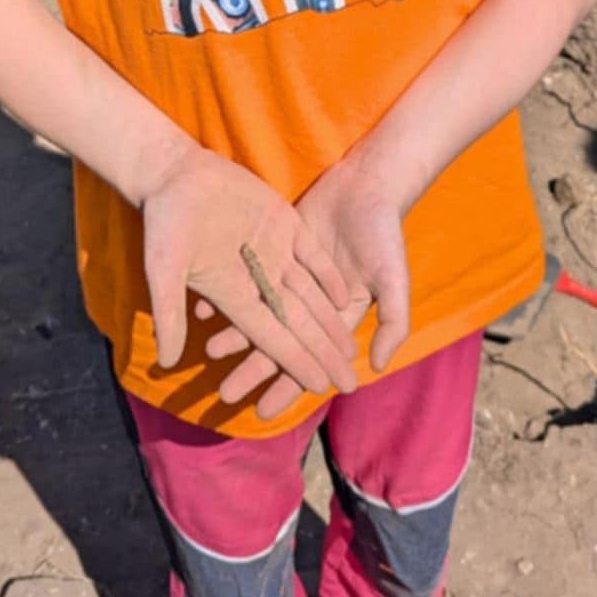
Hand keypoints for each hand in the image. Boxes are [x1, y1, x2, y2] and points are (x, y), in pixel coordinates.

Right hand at [141, 144, 357, 396]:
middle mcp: (258, 279)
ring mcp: (274, 251)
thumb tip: (167, 362)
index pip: (271, 337)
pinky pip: (312, 255)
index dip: (296, 362)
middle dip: (322, 355)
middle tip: (349, 385)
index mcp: (232, 295)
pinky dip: (328, 276)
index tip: (320, 387)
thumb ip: (169, 313)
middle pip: (297, 324)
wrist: (175, 173)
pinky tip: (346, 297)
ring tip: (352, 352)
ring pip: (309, 295)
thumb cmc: (165, 221)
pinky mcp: (283, 223)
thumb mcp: (164, 269)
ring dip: (330, 323)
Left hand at [196, 153, 410, 419]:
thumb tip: (376, 367)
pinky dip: (228, 289)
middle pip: (276, 343)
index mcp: (336, 316)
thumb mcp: (393, 278)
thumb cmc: (384, 233)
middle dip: (252, 370)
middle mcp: (308, 302)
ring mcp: (289, 275)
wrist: (367, 184)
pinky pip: (247, 274)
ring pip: (258, 311)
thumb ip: (392, 322)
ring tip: (209, 352)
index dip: (287, 386)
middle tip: (224, 394)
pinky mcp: (275, 247)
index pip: (306, 359)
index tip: (262, 413)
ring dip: (235, 333)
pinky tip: (204, 304)